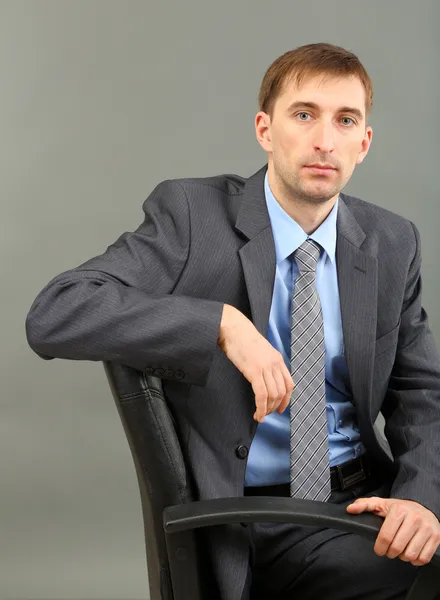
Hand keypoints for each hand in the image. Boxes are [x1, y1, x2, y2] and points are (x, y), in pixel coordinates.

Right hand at [217, 304, 293, 421]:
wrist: (233, 328)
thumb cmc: (242, 338)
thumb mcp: (260, 350)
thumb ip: (265, 363)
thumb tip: (264, 378)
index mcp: (277, 359)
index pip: (289, 384)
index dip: (286, 399)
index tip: (280, 408)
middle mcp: (275, 364)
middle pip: (282, 392)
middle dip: (275, 407)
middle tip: (266, 413)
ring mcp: (265, 367)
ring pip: (273, 395)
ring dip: (267, 409)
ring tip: (260, 415)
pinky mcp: (254, 371)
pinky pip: (262, 395)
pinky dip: (261, 408)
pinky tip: (257, 414)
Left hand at [346, 496, 439, 565]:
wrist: (425, 507)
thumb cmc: (400, 508)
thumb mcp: (381, 504)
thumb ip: (364, 505)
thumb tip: (350, 509)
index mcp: (399, 510)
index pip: (386, 536)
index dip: (380, 548)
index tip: (379, 550)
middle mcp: (414, 518)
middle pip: (397, 547)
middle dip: (390, 553)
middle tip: (390, 550)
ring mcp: (427, 528)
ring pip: (410, 554)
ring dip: (403, 557)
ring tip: (401, 550)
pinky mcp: (436, 537)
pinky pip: (423, 558)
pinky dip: (415, 560)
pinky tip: (411, 552)